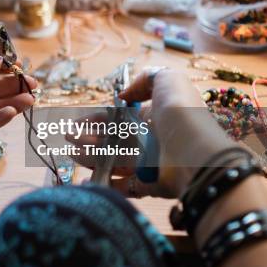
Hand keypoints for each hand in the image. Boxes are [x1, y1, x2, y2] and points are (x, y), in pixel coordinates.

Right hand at [67, 69, 235, 197]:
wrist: (197, 151)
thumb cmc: (181, 113)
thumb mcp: (168, 79)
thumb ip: (145, 79)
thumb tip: (125, 93)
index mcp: (151, 117)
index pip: (117, 118)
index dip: (96, 119)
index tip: (77, 122)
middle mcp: (148, 139)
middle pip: (111, 140)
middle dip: (88, 138)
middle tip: (69, 138)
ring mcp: (148, 164)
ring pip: (113, 161)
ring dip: (91, 157)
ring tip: (73, 153)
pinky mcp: (149, 185)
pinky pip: (124, 187)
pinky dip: (106, 184)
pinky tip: (87, 179)